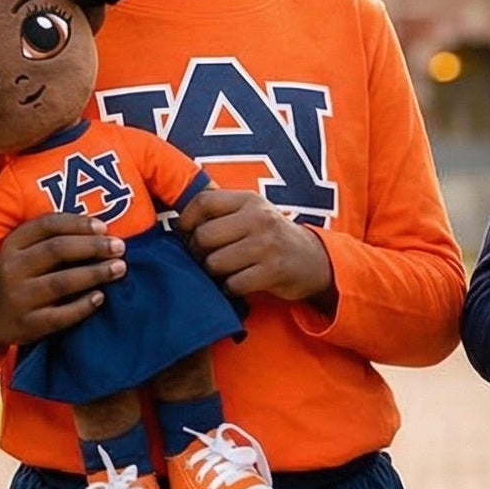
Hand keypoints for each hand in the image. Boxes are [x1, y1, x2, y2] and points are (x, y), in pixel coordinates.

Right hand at [0, 213, 126, 352]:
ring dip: (94, 273)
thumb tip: (101, 231)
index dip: (78, 223)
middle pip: (57, 250)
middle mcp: (11, 269)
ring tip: (119, 268)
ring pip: (61, 282)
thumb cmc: (20, 277)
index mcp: (12, 244)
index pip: (47, 225)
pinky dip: (83, 306)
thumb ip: (53, 239)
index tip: (104, 227)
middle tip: (119, 247)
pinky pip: (60, 316)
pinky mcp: (27, 324)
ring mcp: (18, 298)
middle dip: (93, 246)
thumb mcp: (24, 252)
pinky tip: (100, 297)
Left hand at [176, 187, 335, 304]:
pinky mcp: (272, 272)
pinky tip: (239, 283)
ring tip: (226, 271)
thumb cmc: (271, 237)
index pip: (203, 202)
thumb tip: (176, 222)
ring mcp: (266, 245)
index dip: (185, 220)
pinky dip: (230, 288)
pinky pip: (232, 284)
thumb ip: (221, 212)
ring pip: (214, 263)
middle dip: (198, 252)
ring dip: (214, 273)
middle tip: (206, 258)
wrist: (313, 260)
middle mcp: (258, 218)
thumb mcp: (252, 213)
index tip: (185, 233)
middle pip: (203, 236)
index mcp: (249, 200)